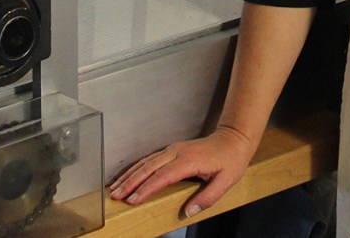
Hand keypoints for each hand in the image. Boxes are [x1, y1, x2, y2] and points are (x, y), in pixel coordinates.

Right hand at [108, 126, 256, 218]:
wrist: (234, 137)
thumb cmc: (231, 159)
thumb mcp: (226, 181)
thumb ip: (207, 198)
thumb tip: (188, 212)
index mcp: (190, 160)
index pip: (163, 176)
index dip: (147, 189)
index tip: (133, 200)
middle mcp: (178, 152)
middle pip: (149, 167)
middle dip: (130, 182)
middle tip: (116, 196)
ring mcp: (174, 149)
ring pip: (146, 162)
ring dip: (129, 175)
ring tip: (115, 188)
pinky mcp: (172, 149)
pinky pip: (150, 159)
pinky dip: (136, 168)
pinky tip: (128, 176)